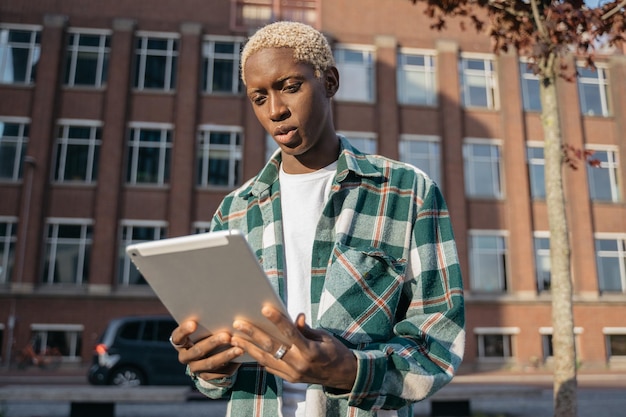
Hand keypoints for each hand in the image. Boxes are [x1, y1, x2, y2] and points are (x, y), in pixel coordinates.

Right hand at [170, 320, 242, 380]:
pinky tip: (240, 358)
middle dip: (213, 343)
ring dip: (225, 356)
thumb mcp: (201, 328)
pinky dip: (230, 365)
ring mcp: (195, 368)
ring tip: (239, 349)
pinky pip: (218, 373)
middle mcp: (185, 356)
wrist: (206, 354)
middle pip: (198, 350)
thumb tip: (219, 310)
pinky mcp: (206, 376)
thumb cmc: (204, 333)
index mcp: (180, 342)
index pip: (178, 336)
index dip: (184, 330)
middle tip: (227, 336)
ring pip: (210, 363)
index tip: (193, 323)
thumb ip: (204, 323)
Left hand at [231, 305, 357, 390]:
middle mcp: (299, 364)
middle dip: (253, 334)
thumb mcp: (325, 337)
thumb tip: (297, 318)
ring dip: (249, 348)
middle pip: (272, 347)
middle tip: (238, 324)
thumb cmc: (336, 352)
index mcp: (310, 351)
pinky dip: (259, 358)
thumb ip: (308, 329)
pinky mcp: (290, 379)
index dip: (277, 320)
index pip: (290, 333)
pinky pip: (271, 368)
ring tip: (235, 338)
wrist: (344, 377)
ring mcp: (293, 374)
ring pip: (266, 359)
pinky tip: (247, 350)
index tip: (264, 309)